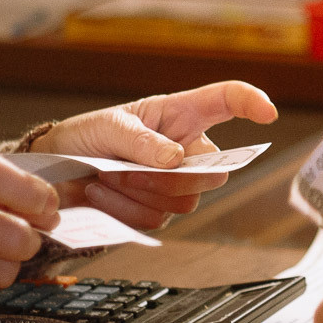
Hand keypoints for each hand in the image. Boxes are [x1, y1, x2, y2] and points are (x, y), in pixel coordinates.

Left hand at [30, 81, 277, 229]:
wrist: (55, 172)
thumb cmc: (86, 136)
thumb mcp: (108, 126)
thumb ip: (142, 140)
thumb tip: (176, 160)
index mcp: (178, 114)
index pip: (226, 101)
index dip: (251, 102)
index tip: (268, 113)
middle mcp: (184, 149)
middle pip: (215, 172)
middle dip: (175, 177)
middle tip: (130, 170)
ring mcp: (173, 184)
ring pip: (185, 201)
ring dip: (141, 192)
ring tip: (106, 177)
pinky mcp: (155, 211)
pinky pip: (157, 221)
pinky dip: (125, 209)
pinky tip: (102, 193)